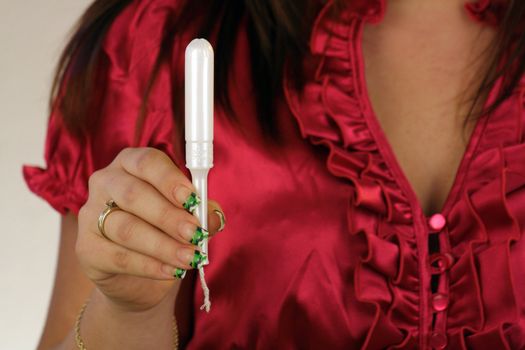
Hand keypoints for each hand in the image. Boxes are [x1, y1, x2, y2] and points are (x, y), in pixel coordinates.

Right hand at [76, 147, 224, 312]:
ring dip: (163, 245)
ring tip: (190, 257)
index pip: (147, 162)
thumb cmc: (164, 232)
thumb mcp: (186, 217)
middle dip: (169, 216)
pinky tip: (171, 271)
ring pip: (127, 228)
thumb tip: (214, 217)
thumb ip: (200, 212)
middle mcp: (106, 182)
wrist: (137, 276)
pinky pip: (119, 257)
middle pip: (134, 195)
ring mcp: (91, 214)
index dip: (169, 179)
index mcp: (132, 164)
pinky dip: (149, 266)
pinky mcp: (86, 248)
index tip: (192, 198)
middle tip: (195, 233)